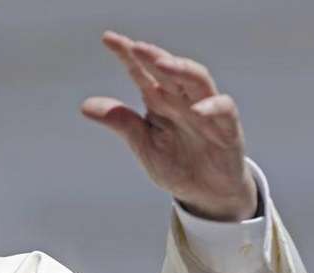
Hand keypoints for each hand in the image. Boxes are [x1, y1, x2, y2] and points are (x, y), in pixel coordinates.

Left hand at [81, 31, 256, 221]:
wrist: (206, 192)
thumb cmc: (176, 164)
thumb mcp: (143, 144)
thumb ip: (121, 122)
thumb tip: (85, 106)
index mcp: (159, 101)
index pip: (142, 72)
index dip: (127, 54)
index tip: (108, 39)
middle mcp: (182, 100)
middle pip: (169, 69)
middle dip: (153, 56)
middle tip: (135, 47)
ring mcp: (206, 110)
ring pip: (197, 79)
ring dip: (181, 69)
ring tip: (162, 63)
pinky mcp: (227, 127)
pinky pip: (223, 109)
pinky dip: (212, 107)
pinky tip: (197, 109)